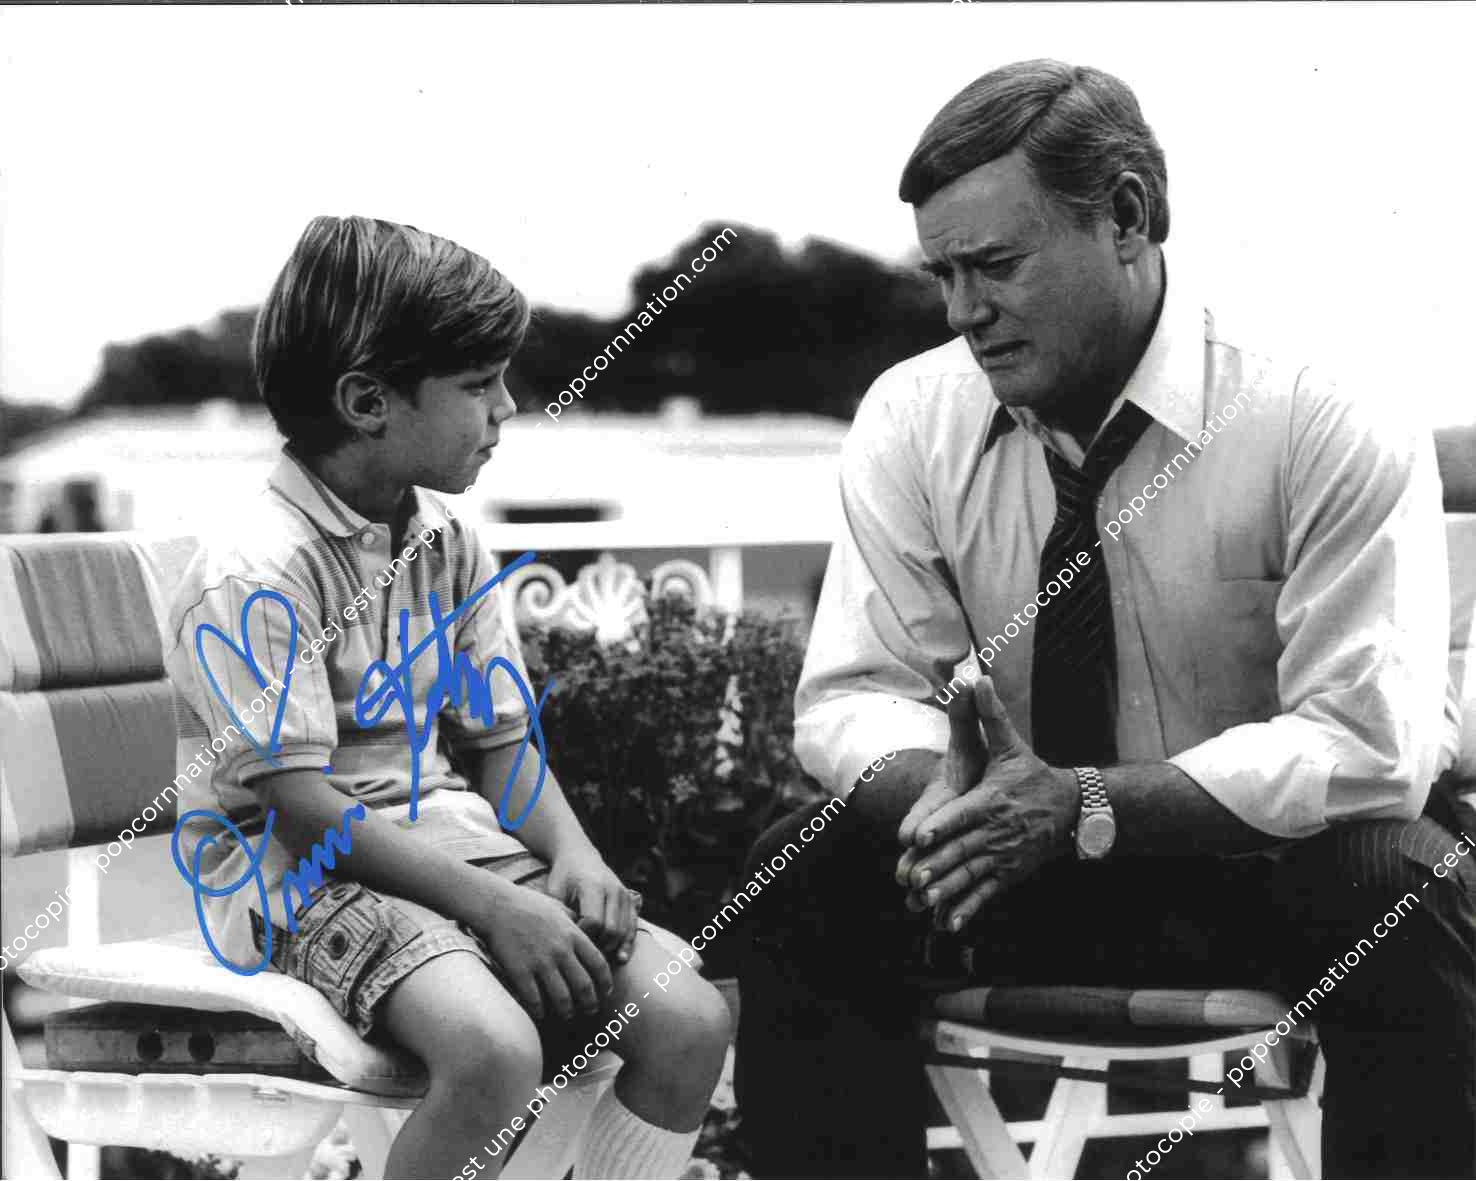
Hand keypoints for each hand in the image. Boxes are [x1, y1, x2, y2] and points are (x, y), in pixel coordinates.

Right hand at [472, 880, 612, 1021]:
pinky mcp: (520, 971)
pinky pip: (535, 1000)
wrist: (497, 905)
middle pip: (583, 986)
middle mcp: (560, 950)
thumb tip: (588, 929)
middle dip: (590, 1003)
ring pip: (562, 998)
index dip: (605, 982)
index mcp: (573, 935)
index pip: (598, 964)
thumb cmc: (528, 904)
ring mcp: (540, 962)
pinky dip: (540, 1011)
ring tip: (567, 1015)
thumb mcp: (558, 907)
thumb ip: (575, 920)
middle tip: (590, 1011)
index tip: (605, 992)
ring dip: (567, 1011)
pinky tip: (541, 1014)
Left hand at [547, 846, 639, 964]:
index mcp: (593, 885)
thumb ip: (560, 913)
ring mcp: (624, 894)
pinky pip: (633, 926)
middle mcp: (613, 889)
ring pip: (623, 931)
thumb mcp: (555, 890)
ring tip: (597, 959)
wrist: (580, 856)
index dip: (582, 936)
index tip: (570, 942)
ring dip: (611, 947)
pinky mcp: (630, 900)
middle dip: (597, 945)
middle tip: (582, 954)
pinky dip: (627, 943)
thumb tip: (564, 942)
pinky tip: (621, 958)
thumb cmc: (563, 876)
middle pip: (611, 929)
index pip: (593, 921)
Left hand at [903, 677, 1077, 930]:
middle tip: (912, 879)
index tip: (918, 837)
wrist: (1072, 808)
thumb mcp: (1010, 744)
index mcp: (991, 802)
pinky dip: (969, 911)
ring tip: (923, 904)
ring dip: (947, 893)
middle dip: (938, 866)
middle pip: (962, 851)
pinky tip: (949, 927)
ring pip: (971, 876)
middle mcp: (996, 832)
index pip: (962, 815)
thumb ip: (989, 716)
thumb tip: (976, 678)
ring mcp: (1003, 856)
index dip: (940, 826)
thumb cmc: (1031, 773)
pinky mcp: (1009, 874)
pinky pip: (987, 895)